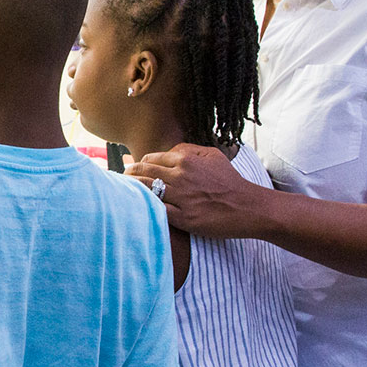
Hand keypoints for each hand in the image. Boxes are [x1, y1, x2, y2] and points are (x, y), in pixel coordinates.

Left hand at [128, 144, 271, 239]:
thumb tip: (169, 149)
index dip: (136, 164)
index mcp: (185, 160)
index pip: (150, 159)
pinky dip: (144, 208)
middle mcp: (180, 176)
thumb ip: (189, 149)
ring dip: (131, 191)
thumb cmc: (230, 181)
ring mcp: (181, 197)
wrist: (247, 206)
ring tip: (121, 194)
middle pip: (143, 173)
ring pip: (146, 190)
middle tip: (119, 180)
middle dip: (127, 175)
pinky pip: (157, 210)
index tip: (128, 169)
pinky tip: (136, 209)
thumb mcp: (212, 155)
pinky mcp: (184, 217)